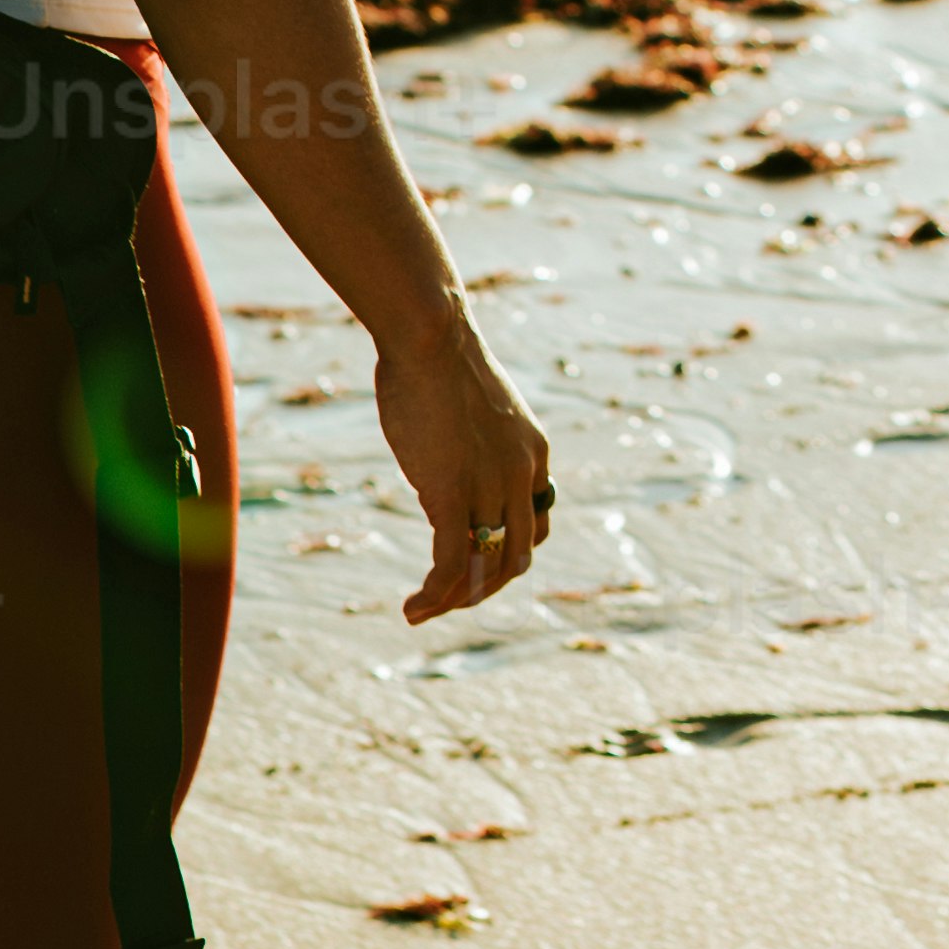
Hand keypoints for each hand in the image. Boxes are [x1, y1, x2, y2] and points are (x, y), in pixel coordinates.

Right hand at [372, 298, 554, 624]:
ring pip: (484, 569)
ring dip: (455, 602)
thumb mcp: (471, 409)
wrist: (432, 335)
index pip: (535, 523)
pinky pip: (452, 565)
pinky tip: (413, 606)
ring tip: (421, 612)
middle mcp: (522, 476)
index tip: (473, 562)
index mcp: (533, 454)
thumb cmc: (438, 358)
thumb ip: (470, 445)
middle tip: (447, 600)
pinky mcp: (454, 493)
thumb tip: (442, 463)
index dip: (506, 551)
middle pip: (516, 557)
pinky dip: (436, 595)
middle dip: (485, 589)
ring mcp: (491, 487)